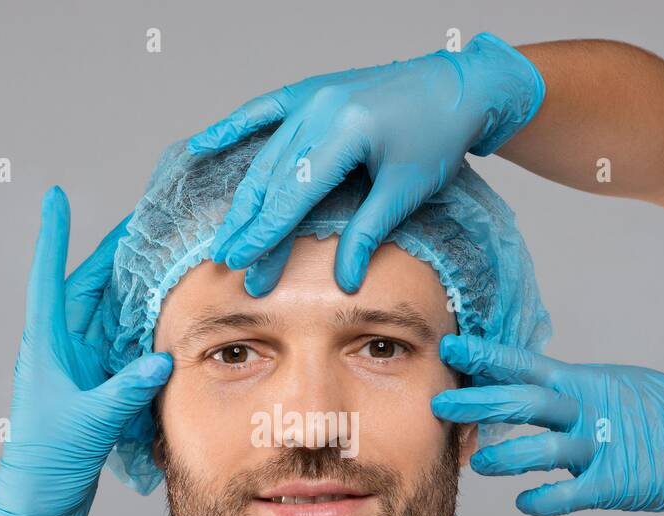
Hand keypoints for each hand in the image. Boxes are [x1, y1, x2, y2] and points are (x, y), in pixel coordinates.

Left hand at [0, 187, 172, 515]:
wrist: (36, 511)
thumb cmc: (45, 466)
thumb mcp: (88, 422)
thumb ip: (125, 389)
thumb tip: (162, 359)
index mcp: (47, 346)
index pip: (51, 278)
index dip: (54, 235)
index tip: (54, 196)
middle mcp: (64, 352)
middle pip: (93, 293)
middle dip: (119, 260)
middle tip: (148, 225)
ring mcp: (83, 373)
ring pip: (115, 323)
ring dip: (139, 300)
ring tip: (168, 267)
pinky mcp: (100, 396)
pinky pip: (128, 358)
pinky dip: (148, 343)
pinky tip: (170, 328)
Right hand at [188, 32, 543, 294]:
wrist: (460, 86)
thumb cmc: (439, 134)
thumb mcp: (407, 189)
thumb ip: (370, 232)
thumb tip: (344, 280)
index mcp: (345, 130)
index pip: (292, 194)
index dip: (264, 233)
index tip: (240, 261)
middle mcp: (320, 108)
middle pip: (273, 178)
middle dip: (250, 224)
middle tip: (228, 261)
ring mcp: (313, 96)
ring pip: (267, 154)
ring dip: (246, 197)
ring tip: (227, 233)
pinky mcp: (313, 90)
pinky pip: (263, 109)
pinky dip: (233, 127)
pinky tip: (204, 144)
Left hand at [431, 335, 663, 515]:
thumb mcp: (618, 387)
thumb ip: (573, 390)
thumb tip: (531, 386)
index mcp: (586, 383)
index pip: (527, 364)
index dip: (487, 356)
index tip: (451, 346)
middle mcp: (590, 409)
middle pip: (523, 402)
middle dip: (478, 402)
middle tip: (438, 402)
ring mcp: (603, 446)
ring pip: (543, 449)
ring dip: (504, 457)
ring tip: (476, 462)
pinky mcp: (616, 482)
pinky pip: (571, 494)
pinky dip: (544, 501)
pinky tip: (524, 505)